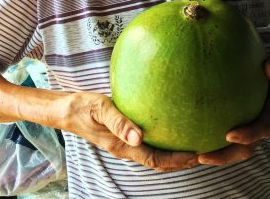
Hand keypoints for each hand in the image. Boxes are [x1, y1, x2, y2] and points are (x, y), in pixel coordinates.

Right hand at [61, 91, 197, 171]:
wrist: (66, 110)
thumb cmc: (83, 107)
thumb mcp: (100, 109)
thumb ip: (119, 122)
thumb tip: (139, 137)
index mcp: (121, 145)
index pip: (154, 159)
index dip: (176, 160)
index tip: (196, 156)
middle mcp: (125, 147)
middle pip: (158, 161)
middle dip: (180, 161)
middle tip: (203, 153)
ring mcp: (123, 143)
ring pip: (153, 154)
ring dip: (172, 154)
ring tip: (192, 145)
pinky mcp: (122, 135)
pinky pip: (146, 143)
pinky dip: (161, 142)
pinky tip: (170, 130)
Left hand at [198, 51, 269, 165]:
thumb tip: (269, 67)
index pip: (262, 128)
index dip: (248, 135)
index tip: (229, 136)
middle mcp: (264, 122)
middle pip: (246, 148)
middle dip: (225, 155)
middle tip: (202, 157)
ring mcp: (254, 124)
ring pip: (237, 147)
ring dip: (218, 153)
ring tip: (194, 155)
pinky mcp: (245, 120)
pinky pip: (230, 134)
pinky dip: (214, 140)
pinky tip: (196, 137)